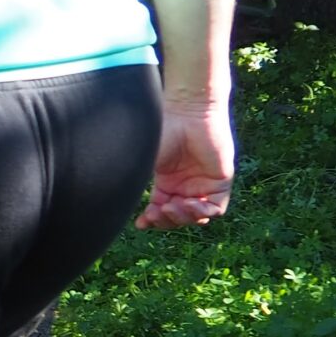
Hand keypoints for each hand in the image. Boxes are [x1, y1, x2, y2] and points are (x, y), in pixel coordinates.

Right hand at [136, 101, 236, 229]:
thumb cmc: (163, 131)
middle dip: (167, 220)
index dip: (152, 221)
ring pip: (197, 217)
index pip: (160, 211)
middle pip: (178, 217)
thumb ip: (132, 183)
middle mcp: (185, 185)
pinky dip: (203, 212)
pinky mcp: (221, 180)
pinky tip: (190, 203)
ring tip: (174, 206)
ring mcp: (203, 183)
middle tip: (158, 211)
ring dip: (184, 218)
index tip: (141, 223)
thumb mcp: (143, 162)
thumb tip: (115, 204)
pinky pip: (216, 208)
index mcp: (166, 182)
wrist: (188, 112)